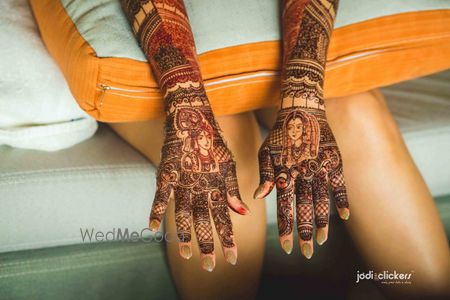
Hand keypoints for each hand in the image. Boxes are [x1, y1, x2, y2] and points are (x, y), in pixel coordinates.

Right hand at [149, 104, 248, 270]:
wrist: (192, 117)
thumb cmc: (213, 143)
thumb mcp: (229, 165)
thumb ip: (233, 190)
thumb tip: (244, 213)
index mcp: (218, 185)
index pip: (225, 217)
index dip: (228, 238)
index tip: (233, 258)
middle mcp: (202, 186)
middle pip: (205, 220)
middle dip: (209, 244)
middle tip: (210, 267)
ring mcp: (183, 180)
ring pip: (184, 212)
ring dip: (185, 234)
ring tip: (187, 255)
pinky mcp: (167, 172)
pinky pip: (160, 194)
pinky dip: (156, 210)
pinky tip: (152, 228)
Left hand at [254, 106, 348, 257]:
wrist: (302, 109)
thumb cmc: (280, 134)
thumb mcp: (266, 152)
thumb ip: (264, 175)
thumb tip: (258, 197)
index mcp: (284, 174)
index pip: (284, 207)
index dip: (286, 228)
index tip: (287, 247)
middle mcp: (302, 174)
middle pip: (304, 209)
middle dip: (304, 232)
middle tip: (305, 253)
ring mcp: (319, 168)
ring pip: (321, 201)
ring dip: (322, 222)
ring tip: (321, 241)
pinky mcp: (333, 161)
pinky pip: (339, 184)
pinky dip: (343, 200)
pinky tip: (345, 217)